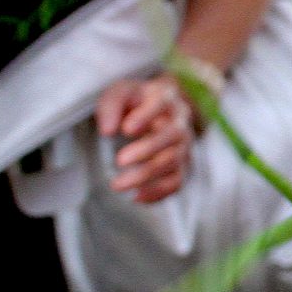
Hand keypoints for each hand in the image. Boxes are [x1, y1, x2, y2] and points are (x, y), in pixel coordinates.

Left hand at [95, 74, 197, 202]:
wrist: (156, 110)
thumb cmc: (134, 101)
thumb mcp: (119, 94)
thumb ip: (111, 107)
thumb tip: (107, 131)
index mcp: (165, 97)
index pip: (161, 103)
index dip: (146, 117)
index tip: (126, 129)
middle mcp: (180, 121)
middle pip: (173, 135)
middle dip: (147, 150)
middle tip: (119, 161)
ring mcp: (184, 145)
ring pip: (174, 161)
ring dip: (146, 175)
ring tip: (117, 185)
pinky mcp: (182, 166)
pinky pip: (177, 182)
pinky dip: (158, 192)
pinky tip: (136, 197)